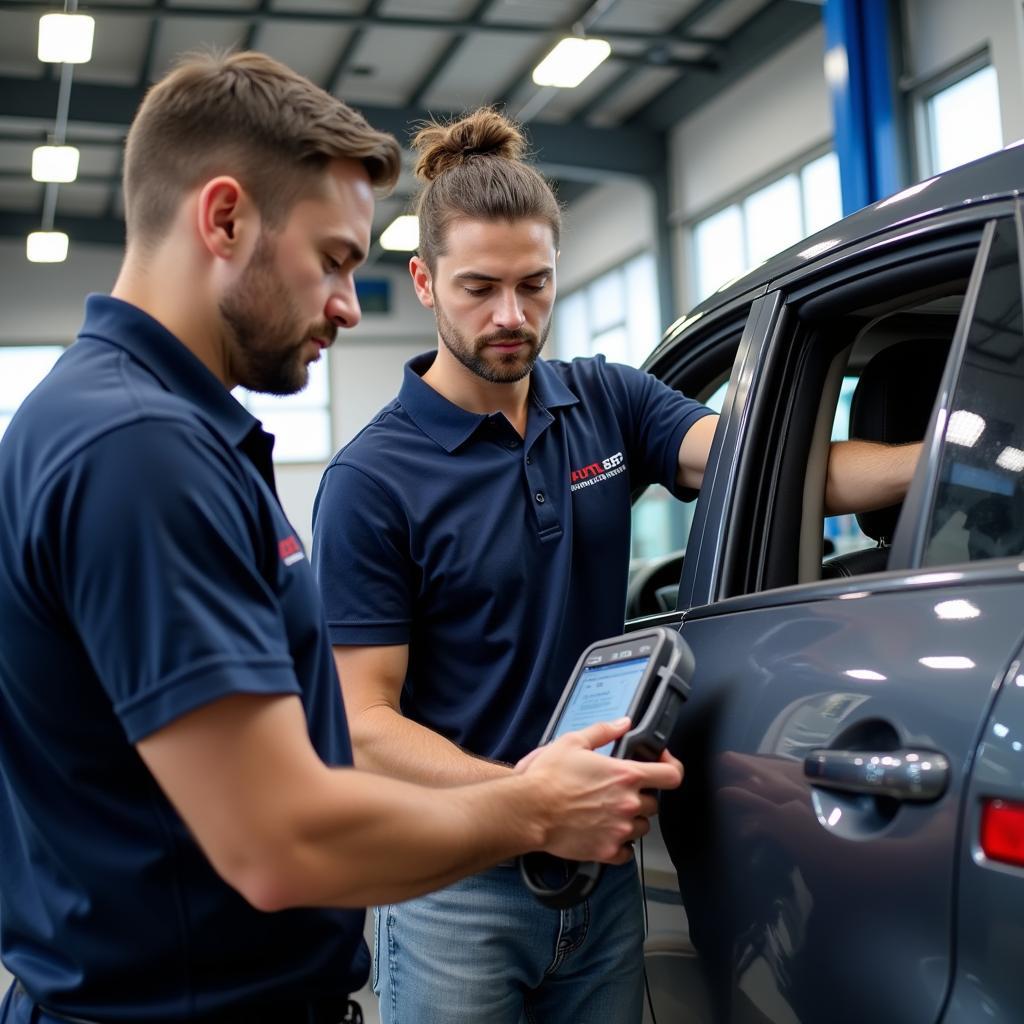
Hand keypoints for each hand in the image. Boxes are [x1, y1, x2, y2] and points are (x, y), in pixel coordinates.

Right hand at [519, 718, 682, 863]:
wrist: (529, 810)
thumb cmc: (549, 776)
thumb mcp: (574, 742)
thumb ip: (604, 731)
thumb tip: (624, 723)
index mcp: (626, 775)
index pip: (672, 775)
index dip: (672, 767)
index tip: (662, 764)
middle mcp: (629, 804)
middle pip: (655, 803)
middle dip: (641, 796)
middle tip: (620, 791)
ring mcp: (620, 830)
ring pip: (642, 827)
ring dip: (632, 820)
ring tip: (610, 812)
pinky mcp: (608, 851)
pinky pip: (627, 852)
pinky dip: (620, 844)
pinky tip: (604, 832)